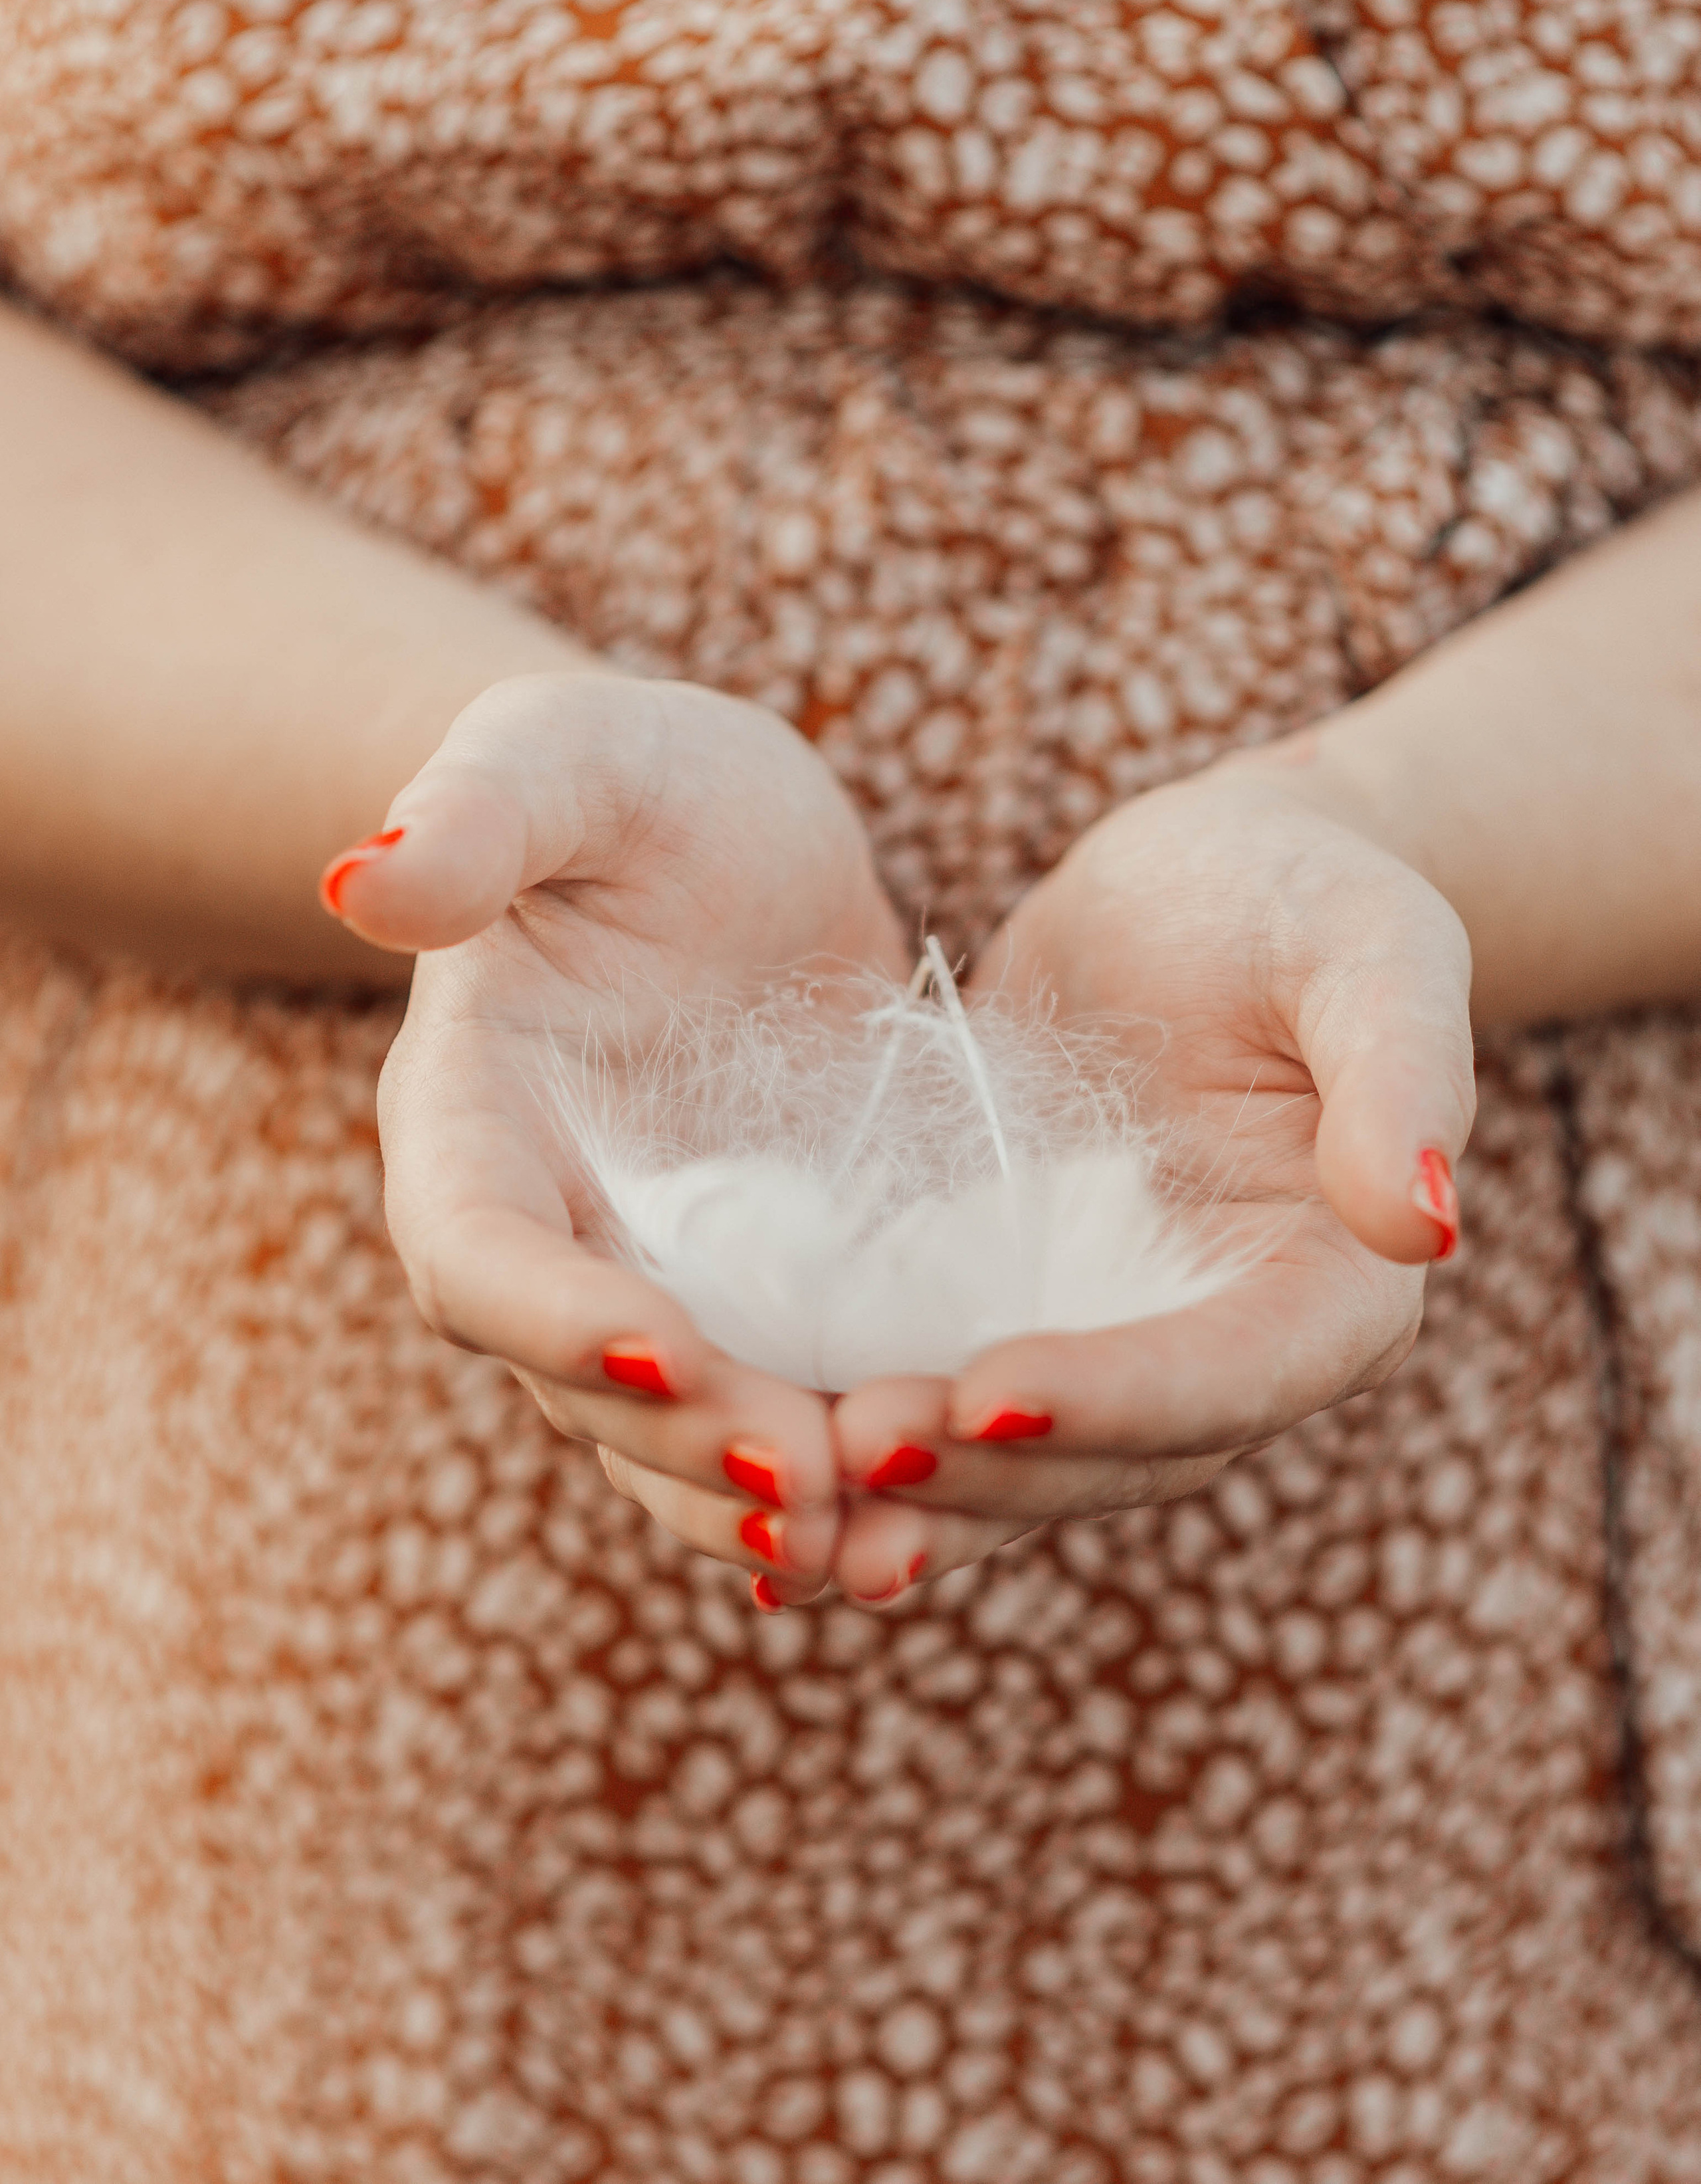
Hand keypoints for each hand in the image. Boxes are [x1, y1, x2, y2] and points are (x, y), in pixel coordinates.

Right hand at [331, 673, 907, 1601]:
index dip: (552, 1311)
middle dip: (686, 1442)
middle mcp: (543, 1227)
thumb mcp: (569, 753)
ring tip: (873, 1549)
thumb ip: (480, 810)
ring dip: (756, 1505)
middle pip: (580, 1379)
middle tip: (811, 1486)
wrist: (741, 846)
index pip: (477, 1246)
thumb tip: (363, 879)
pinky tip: (923, 1526)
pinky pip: (777, 1414)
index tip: (667, 1345)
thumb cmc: (635, 780)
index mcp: (468, 1114)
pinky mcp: (758, 1302)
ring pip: (673, 1437)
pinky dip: (834, 1482)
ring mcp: (649, 1278)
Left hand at [824, 755, 1475, 1603]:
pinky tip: (749, 1482)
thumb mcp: (1368, 945)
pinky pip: (943, 1412)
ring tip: (785, 1514)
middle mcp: (1224, 1350)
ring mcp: (1112, 1346)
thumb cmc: (1301, 894)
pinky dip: (861, 1458)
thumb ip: (1404, 1069)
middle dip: (982, 1473)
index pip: (1237, 1373)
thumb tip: (1425, 1219)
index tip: (984, 1390)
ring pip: (1017, 1468)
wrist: (1203, 886)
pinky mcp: (1015, 1313)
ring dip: (910, 1502)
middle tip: (842, 1453)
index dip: (1118, 1397)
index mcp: (1332, 1285)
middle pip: (1113, 1458)